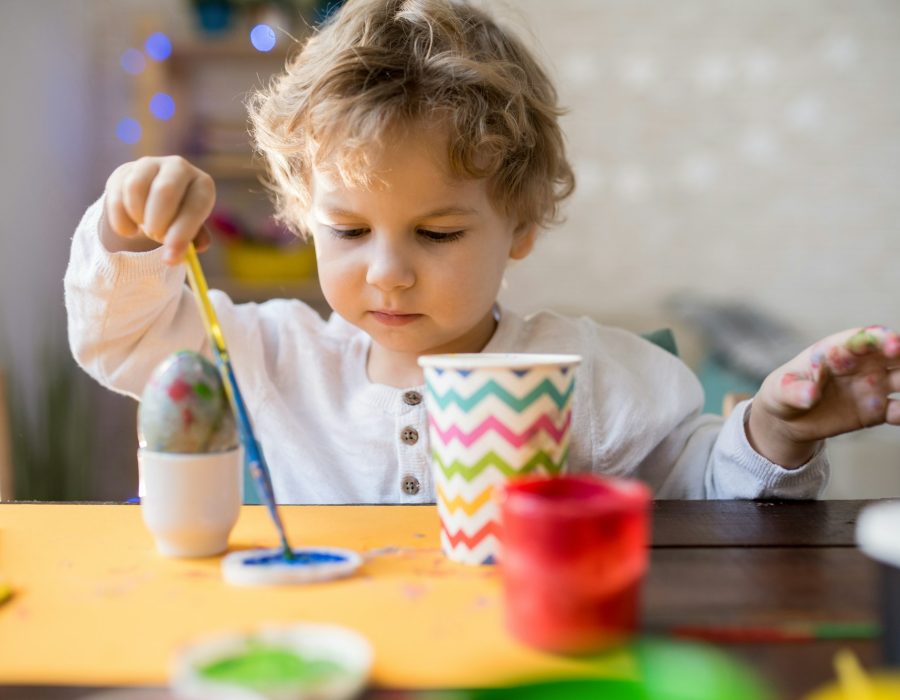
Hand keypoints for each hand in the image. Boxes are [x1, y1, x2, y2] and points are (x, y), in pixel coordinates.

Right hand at [103, 155, 214, 263]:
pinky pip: (117, 196)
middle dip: (157, 221)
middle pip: (165, 190)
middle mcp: (179, 167)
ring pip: (136, 188)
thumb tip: (180, 254)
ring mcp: (150, 164)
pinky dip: (121, 220)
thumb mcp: (190, 229)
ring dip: (138, 217)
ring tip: (145, 230)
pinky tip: (129, 230)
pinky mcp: (124, 171)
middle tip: (156, 237)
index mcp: (203, 184)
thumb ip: (188, 242)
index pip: (196, 205)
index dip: (183, 232)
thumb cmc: (180, 218)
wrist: (155, 201)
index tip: (171, 254)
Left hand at [748, 326, 899, 466]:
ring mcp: (873, 386)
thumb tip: (810, 395)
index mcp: (839, 350)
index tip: (892, 344)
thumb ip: (795, 391)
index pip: (865, 338)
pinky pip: (898, 410)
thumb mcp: (780, 391)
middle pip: (894, 354)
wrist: (788, 419)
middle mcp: (862, 364)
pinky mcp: (876, 411)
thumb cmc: (783, 393)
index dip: (881, 339)